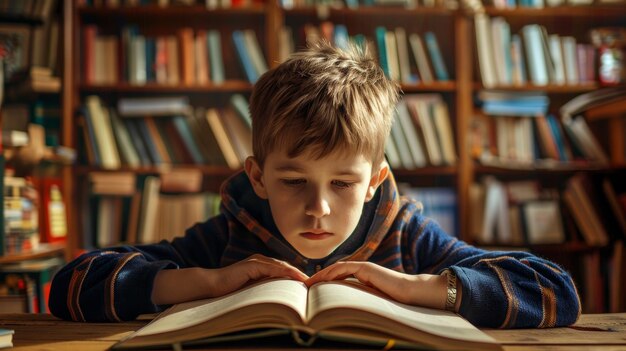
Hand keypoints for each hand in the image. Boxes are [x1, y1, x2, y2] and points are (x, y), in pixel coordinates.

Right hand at [152, 254, 307, 304]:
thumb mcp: (253, 291)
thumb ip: (265, 290)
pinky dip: (285, 273)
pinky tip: (295, 278)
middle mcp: (261, 261)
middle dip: (300, 276)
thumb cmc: (230, 291)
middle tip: (314, 285)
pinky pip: (272, 268)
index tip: (309, 287)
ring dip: (296, 274)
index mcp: (262, 266)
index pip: (284, 271)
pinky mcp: (252, 265)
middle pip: (286, 268)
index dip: (297, 277)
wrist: (212, 286)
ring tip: (308, 283)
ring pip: (281, 267)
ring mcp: (256, 261)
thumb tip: (283, 301)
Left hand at [305, 261, 446, 308]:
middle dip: (318, 278)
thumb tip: (342, 315)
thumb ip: (357, 302)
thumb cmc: (394, 301)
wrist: (409, 293)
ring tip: (308, 284)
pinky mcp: (365, 267)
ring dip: (321, 275)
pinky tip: (321, 279)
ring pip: (336, 269)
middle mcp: (360, 271)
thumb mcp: (370, 302)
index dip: (323, 283)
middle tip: (304, 287)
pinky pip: (344, 268)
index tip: (311, 292)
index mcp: (361, 278)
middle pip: (333, 272)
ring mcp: (362, 267)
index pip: (337, 279)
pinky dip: (331, 272)